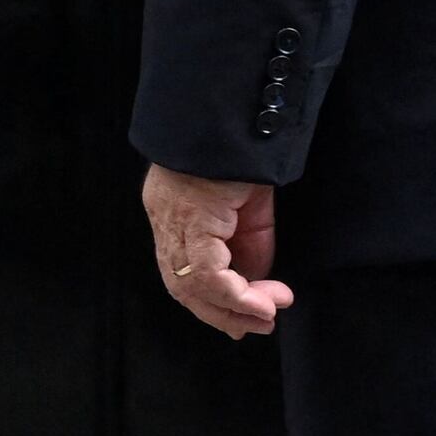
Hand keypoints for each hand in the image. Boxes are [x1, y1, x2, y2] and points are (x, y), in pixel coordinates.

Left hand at [145, 164, 288, 336]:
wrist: (232, 111)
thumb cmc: (241, 149)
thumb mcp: (249, 206)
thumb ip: (248, 245)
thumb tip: (257, 286)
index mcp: (173, 213)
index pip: (183, 272)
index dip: (211, 302)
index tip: (244, 319)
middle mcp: (166, 220)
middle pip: (182, 288)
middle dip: (223, 314)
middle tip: (260, 324)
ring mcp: (173, 220)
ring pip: (193, 288)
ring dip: (236, 309)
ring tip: (269, 312)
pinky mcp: (191, 219)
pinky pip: (209, 274)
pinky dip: (237, 295)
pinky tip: (264, 300)